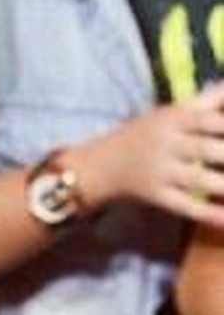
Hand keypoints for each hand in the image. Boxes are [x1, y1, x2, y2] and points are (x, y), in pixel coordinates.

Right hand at [79, 82, 223, 224]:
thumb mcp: (172, 112)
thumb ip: (208, 101)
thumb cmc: (145, 134)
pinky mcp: (157, 196)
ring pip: (201, 180)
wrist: (101, 165)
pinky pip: (186, 206)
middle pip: (210, 150)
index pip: (212, 121)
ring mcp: (161, 172)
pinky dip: (210, 214)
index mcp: (175, 119)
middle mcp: (168, 143)